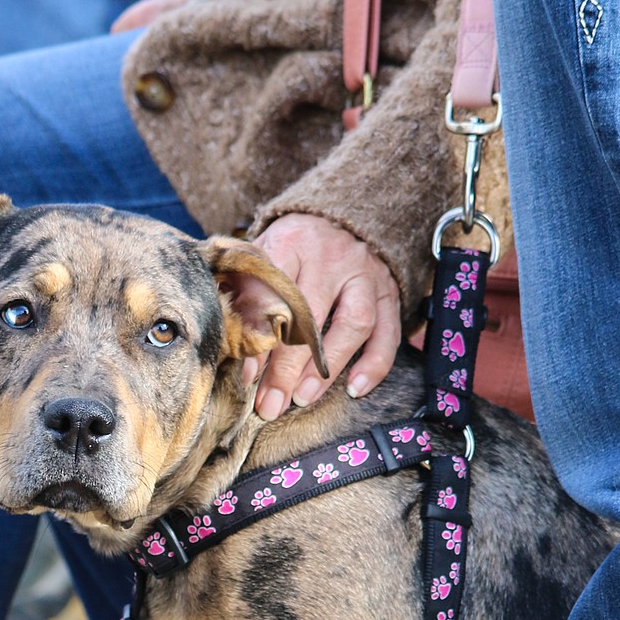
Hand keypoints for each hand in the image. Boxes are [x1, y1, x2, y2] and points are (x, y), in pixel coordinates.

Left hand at [243, 214, 400, 418]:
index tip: (247, 377)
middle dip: (288, 368)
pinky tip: (355, 389)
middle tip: (270, 404)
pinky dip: (375, 364)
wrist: (339, 216)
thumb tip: (231, 347)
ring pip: (353, 324)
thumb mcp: (262, 253)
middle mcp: (332, 258)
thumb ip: (245, 291)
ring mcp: (365, 275)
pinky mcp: (389, 292)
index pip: (274, 297)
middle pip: (311, 317)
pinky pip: (389, 332)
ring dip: (328, 368)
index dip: (260, 341)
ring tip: (303, 398)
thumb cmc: (291, 245)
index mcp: (292, 243)